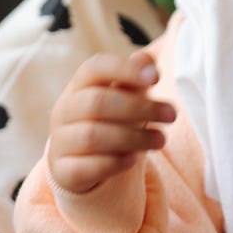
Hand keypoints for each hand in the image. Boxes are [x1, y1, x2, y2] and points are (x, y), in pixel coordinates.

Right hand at [47, 52, 176, 193]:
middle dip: (139, 108)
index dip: (125, 69)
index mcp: (79, 85)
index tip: (156, 77)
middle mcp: (64, 110)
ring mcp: (61, 141)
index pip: (95, 68)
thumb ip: (134, 77)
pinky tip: (133, 159)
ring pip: (93, 136)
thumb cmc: (109, 121)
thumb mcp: (123, 97)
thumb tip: (146, 61)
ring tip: (161, 140)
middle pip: (97, 103)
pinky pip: (87, 167)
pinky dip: (114, 162)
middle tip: (172, 114)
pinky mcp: (64, 171)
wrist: (82, 162)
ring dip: (134, 138)